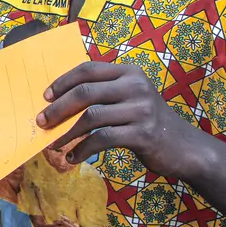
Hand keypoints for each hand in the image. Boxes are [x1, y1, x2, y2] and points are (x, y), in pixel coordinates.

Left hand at [38, 62, 203, 179]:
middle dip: (58, 108)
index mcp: (129, 72)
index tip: (44, 96)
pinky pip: (102, 139)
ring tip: (54, 143)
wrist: (184, 147)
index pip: (88, 69)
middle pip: (85, 92)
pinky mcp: (142, 133)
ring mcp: (141, 109)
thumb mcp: (128, 99)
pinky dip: (82, 149)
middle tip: (41, 122)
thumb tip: (55, 101)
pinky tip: (73, 157)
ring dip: (67, 132)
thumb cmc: (145, 121)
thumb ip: (101, 94)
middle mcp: (136, 86)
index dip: (63, 81)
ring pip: (91, 116)